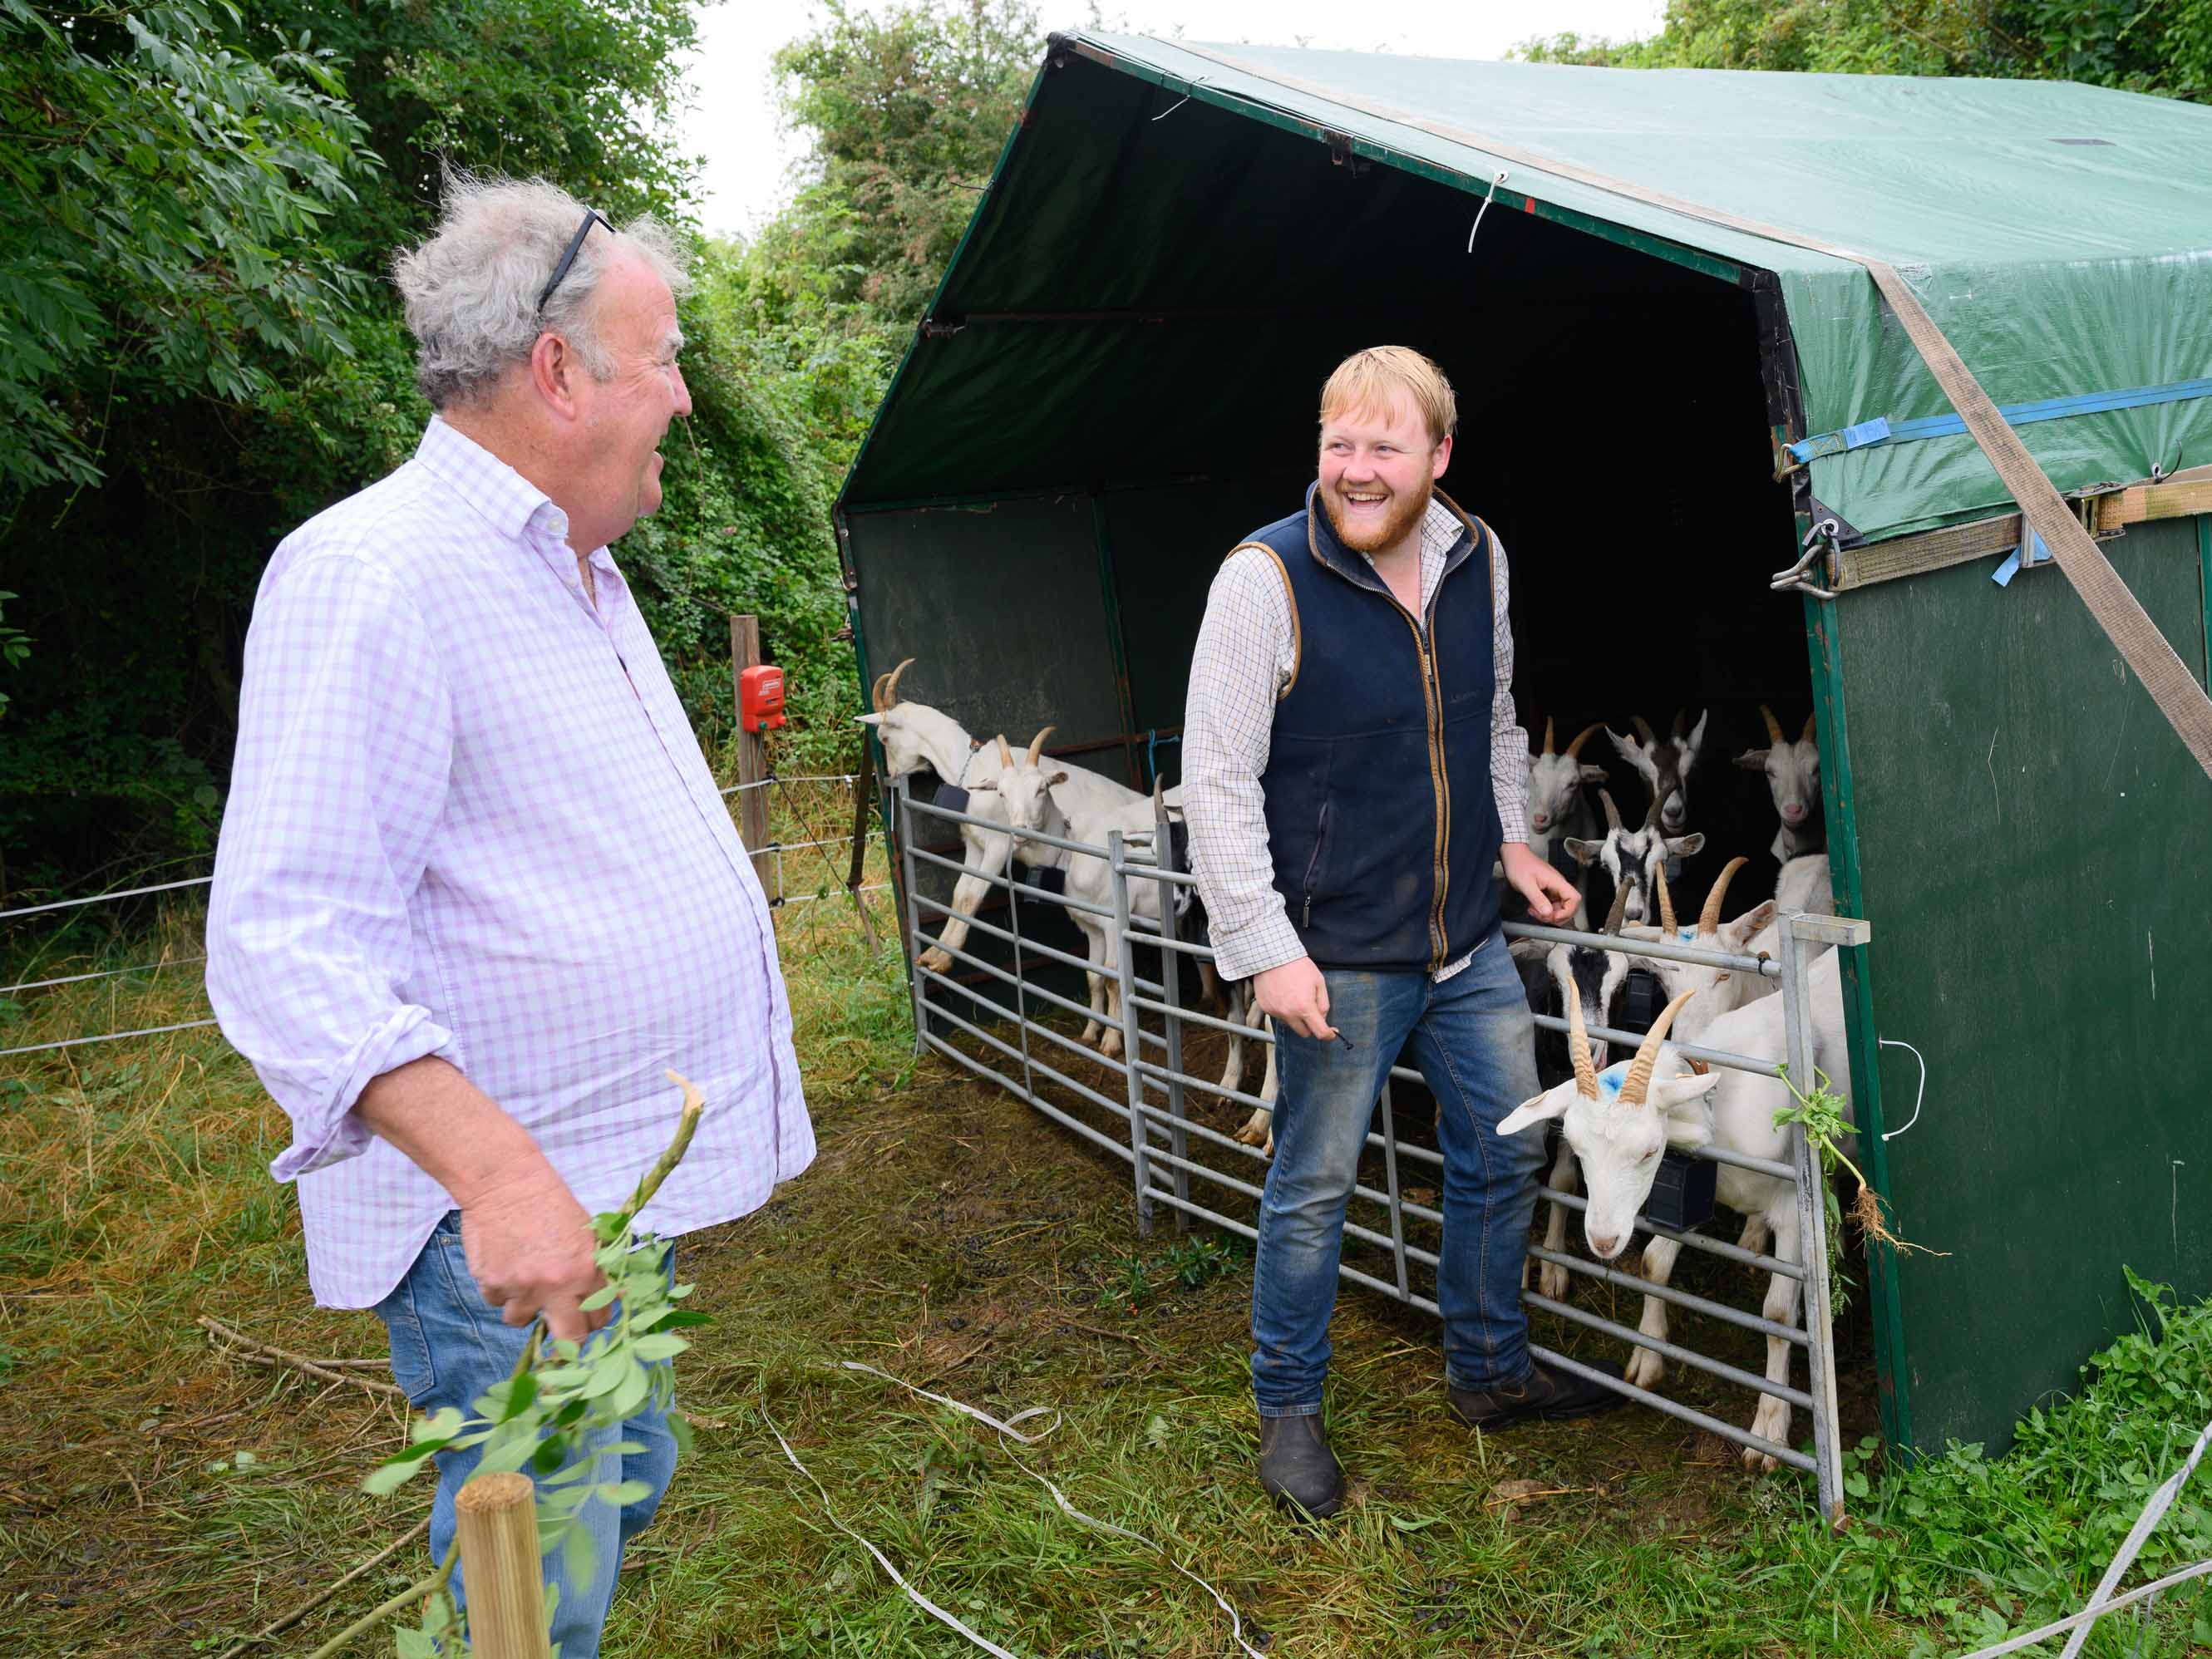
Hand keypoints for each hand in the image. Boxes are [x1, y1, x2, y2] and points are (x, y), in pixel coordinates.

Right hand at [460, 1169, 606, 1341]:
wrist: (507, 1184)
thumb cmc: (551, 1203)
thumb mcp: (586, 1232)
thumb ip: (597, 1267)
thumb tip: (614, 1297)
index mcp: (587, 1271)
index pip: (599, 1318)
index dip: (592, 1320)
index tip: (585, 1316)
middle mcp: (556, 1286)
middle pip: (569, 1338)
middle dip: (567, 1338)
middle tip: (559, 1323)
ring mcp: (522, 1288)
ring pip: (521, 1321)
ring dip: (523, 1307)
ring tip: (523, 1280)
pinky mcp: (492, 1284)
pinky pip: (496, 1302)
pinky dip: (499, 1289)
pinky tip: (504, 1263)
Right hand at [1252, 955, 1336, 1040]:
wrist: (1273, 956)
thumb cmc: (1297, 966)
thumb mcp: (1319, 982)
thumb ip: (1323, 1003)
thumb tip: (1323, 1017)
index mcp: (1304, 1008)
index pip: (1319, 1032)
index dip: (1328, 1035)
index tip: (1330, 1034)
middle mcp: (1289, 1014)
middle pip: (1304, 1033)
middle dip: (1310, 1026)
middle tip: (1311, 1012)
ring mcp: (1275, 1012)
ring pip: (1290, 1024)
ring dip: (1295, 1017)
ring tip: (1294, 997)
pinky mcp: (1265, 1008)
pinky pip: (1278, 1015)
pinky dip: (1283, 1010)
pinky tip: (1283, 994)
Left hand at [1502, 842, 1578, 925]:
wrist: (1514, 856)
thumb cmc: (1519, 864)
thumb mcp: (1526, 884)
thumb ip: (1537, 899)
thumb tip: (1548, 912)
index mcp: (1557, 881)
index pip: (1574, 898)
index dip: (1567, 911)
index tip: (1553, 916)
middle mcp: (1558, 885)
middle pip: (1570, 906)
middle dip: (1557, 916)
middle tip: (1542, 915)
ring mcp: (1554, 888)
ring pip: (1560, 908)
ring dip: (1549, 914)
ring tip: (1534, 911)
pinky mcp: (1548, 891)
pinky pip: (1552, 905)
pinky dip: (1544, 910)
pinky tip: (1533, 908)